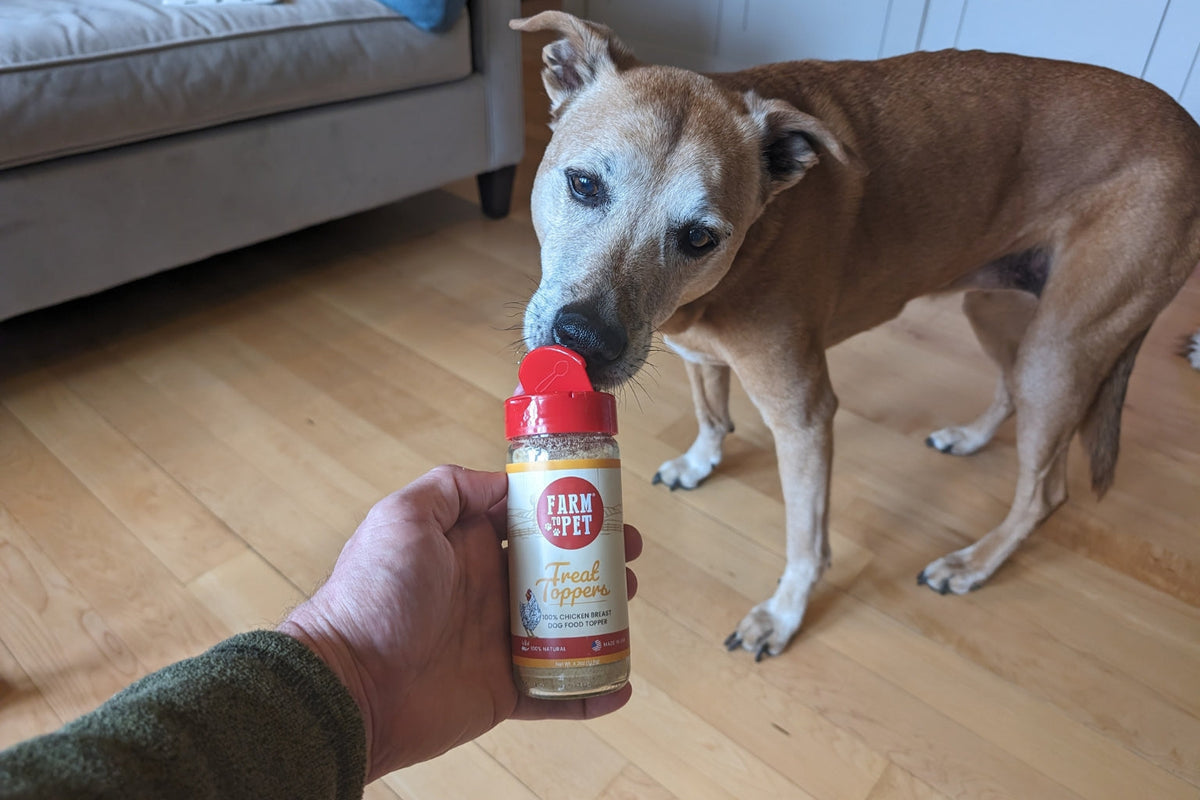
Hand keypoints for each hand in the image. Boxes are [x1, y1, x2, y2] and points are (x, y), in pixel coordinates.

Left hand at [278, 465, 641, 779]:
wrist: (351, 683)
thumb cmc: (372, 596)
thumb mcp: (403, 517)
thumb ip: (451, 488)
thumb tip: (502, 481)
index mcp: (468, 547)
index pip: (528, 520)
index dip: (568, 510)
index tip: (603, 503)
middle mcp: (488, 589)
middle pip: (558, 569)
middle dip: (598, 559)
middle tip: (630, 554)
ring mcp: (499, 641)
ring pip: (568, 626)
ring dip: (605, 615)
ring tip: (629, 601)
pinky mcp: (505, 690)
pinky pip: (558, 692)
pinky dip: (591, 692)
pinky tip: (621, 684)